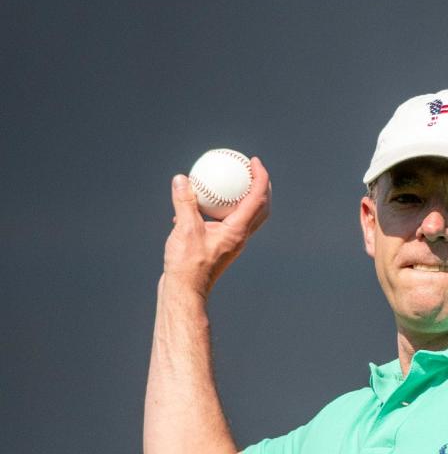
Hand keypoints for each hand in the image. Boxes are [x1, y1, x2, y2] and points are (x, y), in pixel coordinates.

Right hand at [163, 156, 270, 296]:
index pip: (258, 199)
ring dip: (241, 198)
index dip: (260, 177)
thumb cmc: (187, 265)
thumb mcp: (184, 229)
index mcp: (237, 231)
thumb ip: (184, 202)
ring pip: (243, 216)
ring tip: (228, 182)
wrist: (185, 292)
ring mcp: (230, 243)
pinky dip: (217, 210)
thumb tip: (182, 179)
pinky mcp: (218, 247)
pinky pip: (223, 222)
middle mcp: (239, 237)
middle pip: (260, 208)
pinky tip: (194, 204)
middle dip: (260, 187)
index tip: (253, 161)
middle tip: (249, 169)